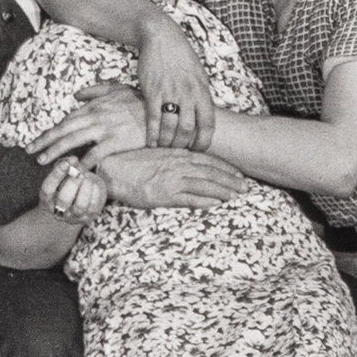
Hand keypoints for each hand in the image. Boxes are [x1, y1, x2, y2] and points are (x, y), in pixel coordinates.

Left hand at [28, 83, 146, 167]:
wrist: (163, 113)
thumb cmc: (142, 101)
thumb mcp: (118, 88)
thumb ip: (96, 90)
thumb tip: (77, 96)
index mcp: (94, 106)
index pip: (66, 119)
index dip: (51, 130)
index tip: (39, 139)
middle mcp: (95, 117)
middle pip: (63, 129)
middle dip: (44, 140)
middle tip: (29, 150)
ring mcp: (105, 130)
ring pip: (73, 141)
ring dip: (55, 151)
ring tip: (42, 160)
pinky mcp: (116, 141)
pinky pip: (95, 154)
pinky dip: (83, 162)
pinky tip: (74, 170)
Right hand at [39, 157, 106, 224]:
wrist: (78, 203)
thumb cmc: (66, 184)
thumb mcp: (61, 175)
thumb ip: (64, 165)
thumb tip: (73, 160)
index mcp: (46, 200)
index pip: (47, 189)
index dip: (57, 175)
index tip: (66, 163)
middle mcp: (59, 212)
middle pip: (64, 199)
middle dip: (73, 181)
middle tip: (79, 169)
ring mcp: (75, 216)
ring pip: (80, 205)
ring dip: (85, 186)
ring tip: (86, 175)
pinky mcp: (89, 216)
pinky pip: (93, 204)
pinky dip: (95, 191)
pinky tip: (93, 182)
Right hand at [94, 147, 249, 209]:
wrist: (111, 170)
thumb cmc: (130, 161)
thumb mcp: (155, 154)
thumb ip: (173, 157)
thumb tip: (188, 161)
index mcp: (176, 155)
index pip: (207, 160)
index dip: (225, 167)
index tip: (238, 173)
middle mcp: (177, 166)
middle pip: (212, 173)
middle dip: (231, 180)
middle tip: (245, 186)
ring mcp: (172, 180)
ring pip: (205, 185)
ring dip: (224, 190)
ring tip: (237, 196)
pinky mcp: (164, 195)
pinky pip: (190, 198)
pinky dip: (205, 201)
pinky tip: (217, 203)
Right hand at [138, 20, 214, 149]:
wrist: (162, 38)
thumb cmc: (182, 59)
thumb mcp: (200, 77)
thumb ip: (202, 97)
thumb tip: (204, 117)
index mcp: (203, 92)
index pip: (209, 124)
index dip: (204, 141)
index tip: (199, 150)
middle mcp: (188, 94)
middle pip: (189, 129)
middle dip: (184, 144)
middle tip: (179, 152)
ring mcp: (170, 93)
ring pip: (171, 126)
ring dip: (168, 141)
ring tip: (165, 149)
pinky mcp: (152, 91)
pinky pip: (153, 118)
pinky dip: (153, 133)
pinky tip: (152, 142)